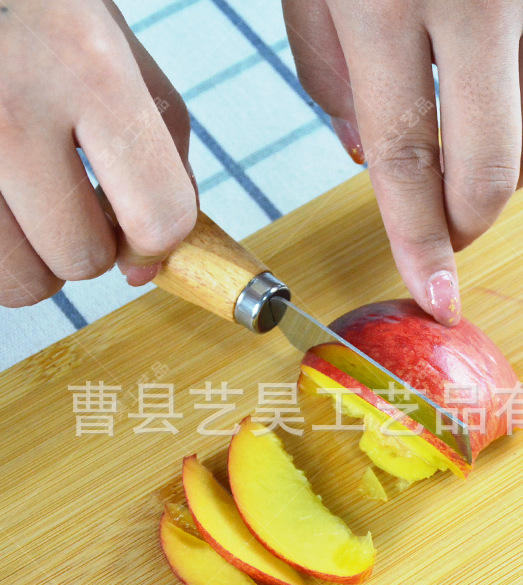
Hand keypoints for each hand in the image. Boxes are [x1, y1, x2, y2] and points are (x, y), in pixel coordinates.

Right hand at [0, 0, 196, 307]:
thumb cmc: (52, 26)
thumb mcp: (125, 64)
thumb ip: (167, 165)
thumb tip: (149, 268)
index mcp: (89, 70)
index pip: (158, 218)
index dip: (158, 237)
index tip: (140, 221)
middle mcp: (11, 105)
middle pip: (82, 259)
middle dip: (88, 242)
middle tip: (70, 197)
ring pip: (21, 282)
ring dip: (36, 257)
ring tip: (29, 200)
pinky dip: (1, 245)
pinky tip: (4, 195)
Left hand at [283, 0, 522, 324]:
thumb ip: (329, 71)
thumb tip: (366, 154)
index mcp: (384, 0)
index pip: (404, 160)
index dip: (419, 243)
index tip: (436, 300)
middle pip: (487, 168)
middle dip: (465, 225)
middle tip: (446, 232)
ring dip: (503, 178)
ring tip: (468, 163)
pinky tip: (511, 119)